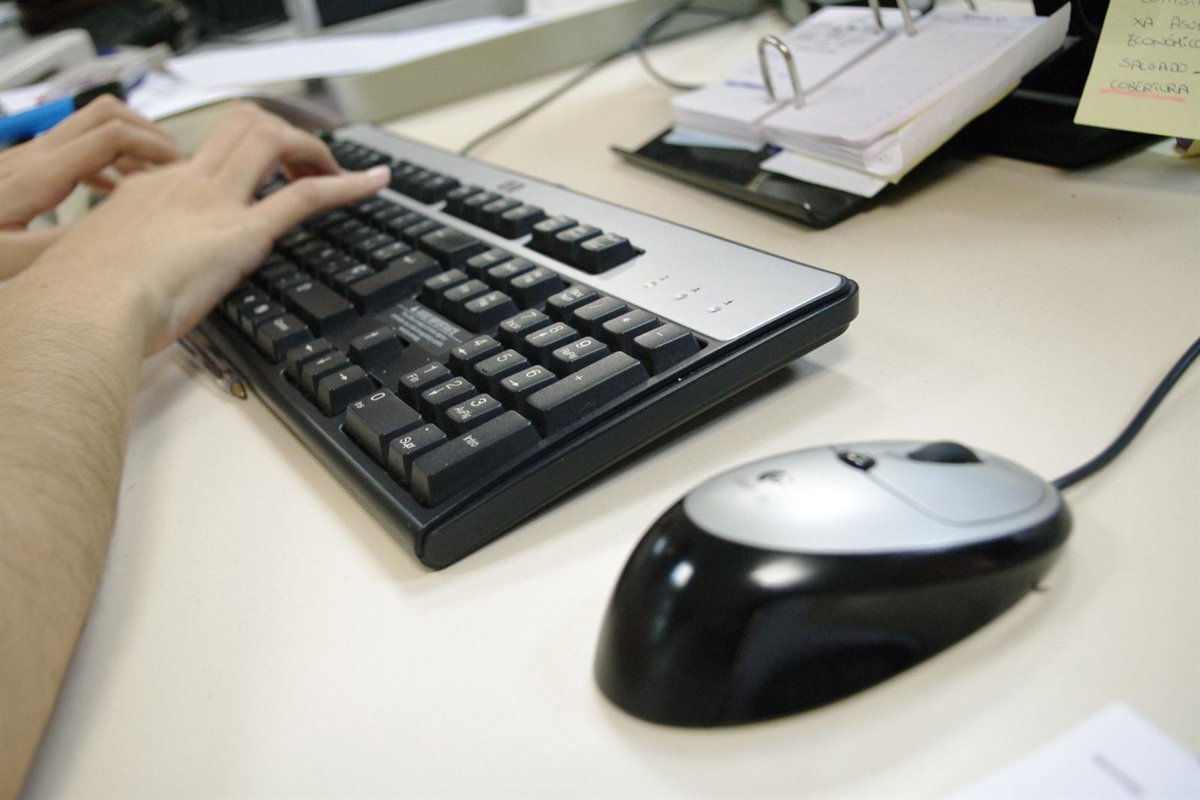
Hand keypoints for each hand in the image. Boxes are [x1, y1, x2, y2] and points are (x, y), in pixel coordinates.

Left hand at [0, 95, 179, 278]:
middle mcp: (35, 157)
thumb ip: (64, 250)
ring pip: (91, 127)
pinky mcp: (25, 170)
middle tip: (177, 165)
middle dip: (148, 133)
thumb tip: (116, 240)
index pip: (110, 136)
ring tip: (157, 177)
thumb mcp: (13, 261)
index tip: (181, 170)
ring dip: (130, 144)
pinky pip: (77, 150)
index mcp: (39, 176)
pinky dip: (108, 160)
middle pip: (104, 115)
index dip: (153, 146)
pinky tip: (117, 191)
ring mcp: (28, 159)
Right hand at [30, 102, 389, 353]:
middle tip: (301, 165)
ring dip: (309, 150)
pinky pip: (304, 196)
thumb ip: (128, 266)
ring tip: (336, 171)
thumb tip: (136, 289)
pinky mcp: (243, 233)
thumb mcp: (103, 270)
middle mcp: (186, 186)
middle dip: (279, 135)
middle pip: (241, 125)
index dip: (236, 160)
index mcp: (149, 192)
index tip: (253, 178)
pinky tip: (374, 183)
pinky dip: (346, 185)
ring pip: (269, 140)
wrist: (84, 308)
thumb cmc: (83, 302)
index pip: (202, 157)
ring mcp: (216, 204)